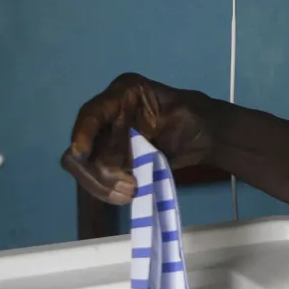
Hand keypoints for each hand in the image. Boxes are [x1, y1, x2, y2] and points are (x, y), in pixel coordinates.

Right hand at [61, 74, 214, 204]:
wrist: (206, 135)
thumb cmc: (197, 117)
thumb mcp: (181, 114)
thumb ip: (152, 129)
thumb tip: (121, 154)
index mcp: (124, 94)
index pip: (93, 112)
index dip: (83, 132)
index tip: (82, 153)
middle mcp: (108, 115)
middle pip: (82, 146)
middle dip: (98, 170)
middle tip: (127, 185)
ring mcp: (106, 139)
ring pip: (85, 166)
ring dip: (102, 184)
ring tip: (130, 193)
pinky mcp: (111, 160)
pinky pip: (96, 178)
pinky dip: (107, 189)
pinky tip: (127, 195)